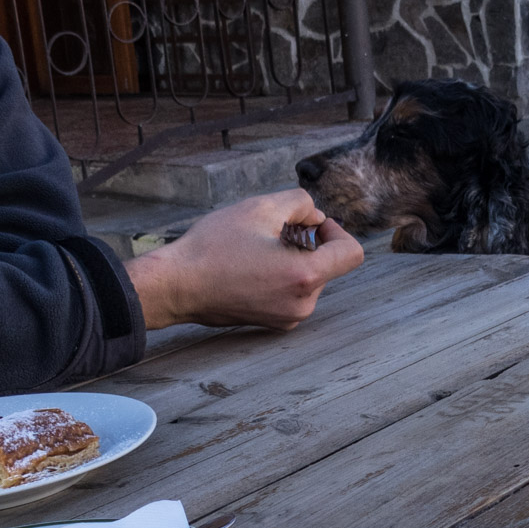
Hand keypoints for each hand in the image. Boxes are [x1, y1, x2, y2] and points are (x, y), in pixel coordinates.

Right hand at [126, 189, 363, 331]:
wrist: (176, 286)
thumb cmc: (213, 248)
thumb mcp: (260, 208)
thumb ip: (300, 203)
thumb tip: (315, 218)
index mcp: (305, 276)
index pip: (351, 253)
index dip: (337, 231)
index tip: (310, 224)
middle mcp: (303, 304)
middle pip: (328, 264)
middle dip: (309, 243)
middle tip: (272, 232)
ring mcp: (289, 318)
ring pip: (309, 278)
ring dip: (294, 259)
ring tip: (257, 250)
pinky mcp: (274, 323)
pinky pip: (293, 293)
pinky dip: (282, 276)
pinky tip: (251, 267)